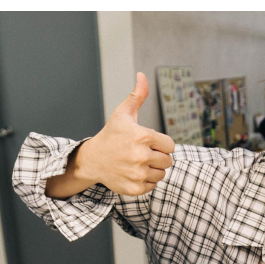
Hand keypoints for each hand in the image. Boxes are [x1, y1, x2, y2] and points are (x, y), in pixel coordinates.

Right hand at [50, 76, 174, 201]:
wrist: (93, 159)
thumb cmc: (111, 134)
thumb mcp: (123, 113)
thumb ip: (137, 95)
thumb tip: (142, 74)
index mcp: (142, 136)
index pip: (170, 145)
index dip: (161, 143)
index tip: (149, 142)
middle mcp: (141, 156)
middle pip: (167, 161)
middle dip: (158, 156)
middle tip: (143, 152)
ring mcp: (137, 174)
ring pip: (161, 174)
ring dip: (153, 169)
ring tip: (139, 162)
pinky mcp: (134, 189)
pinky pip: (152, 186)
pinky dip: (146, 181)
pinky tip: (134, 172)